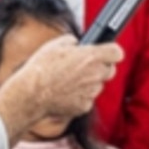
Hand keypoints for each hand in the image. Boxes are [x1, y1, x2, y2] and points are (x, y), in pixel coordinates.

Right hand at [0, 37, 123, 144]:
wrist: (31, 93)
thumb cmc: (41, 68)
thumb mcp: (55, 45)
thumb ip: (72, 42)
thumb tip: (77, 44)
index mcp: (91, 57)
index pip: (117, 53)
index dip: (112, 51)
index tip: (108, 52)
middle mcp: (95, 75)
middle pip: (110, 70)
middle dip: (101, 67)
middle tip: (86, 66)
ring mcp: (91, 92)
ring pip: (98, 85)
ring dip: (89, 82)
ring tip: (69, 80)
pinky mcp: (84, 106)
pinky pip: (87, 99)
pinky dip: (80, 96)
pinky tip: (65, 92)